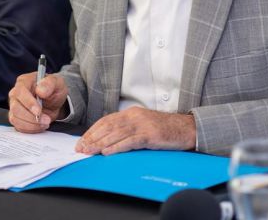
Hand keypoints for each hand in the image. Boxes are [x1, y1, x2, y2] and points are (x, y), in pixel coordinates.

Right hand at [8, 71, 68, 132]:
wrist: (54, 102)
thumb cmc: (53, 90)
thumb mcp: (57, 83)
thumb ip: (49, 83)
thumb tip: (40, 90)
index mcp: (24, 82)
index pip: (20, 92)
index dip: (29, 103)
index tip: (39, 111)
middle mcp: (16, 94)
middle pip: (16, 108)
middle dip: (32, 117)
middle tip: (46, 120)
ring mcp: (14, 107)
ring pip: (16, 119)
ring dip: (32, 124)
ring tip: (45, 123)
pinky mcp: (16, 118)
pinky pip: (18, 127)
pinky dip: (30, 129)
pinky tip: (40, 126)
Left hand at [75, 107, 195, 154]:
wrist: (186, 128)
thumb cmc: (164, 129)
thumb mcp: (142, 125)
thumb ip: (127, 129)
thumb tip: (107, 141)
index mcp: (131, 113)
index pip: (106, 121)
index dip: (92, 131)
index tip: (82, 141)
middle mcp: (134, 116)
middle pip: (108, 127)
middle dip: (92, 139)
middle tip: (81, 148)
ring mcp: (142, 125)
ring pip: (116, 134)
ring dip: (100, 144)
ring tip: (89, 152)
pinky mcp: (150, 135)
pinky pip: (130, 141)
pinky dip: (117, 147)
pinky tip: (108, 152)